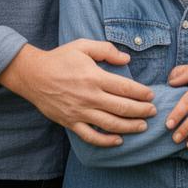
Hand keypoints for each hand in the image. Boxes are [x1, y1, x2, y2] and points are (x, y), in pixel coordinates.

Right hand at [0, 40, 155, 146]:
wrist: (33, 75)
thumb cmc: (60, 58)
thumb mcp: (83, 45)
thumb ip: (106, 50)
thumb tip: (127, 59)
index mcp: (94, 77)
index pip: (124, 88)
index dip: (141, 93)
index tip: (151, 95)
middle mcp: (89, 96)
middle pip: (122, 108)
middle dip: (141, 111)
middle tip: (153, 111)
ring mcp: (80, 112)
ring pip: (110, 125)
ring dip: (130, 127)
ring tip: (143, 126)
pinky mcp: (71, 123)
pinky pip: (91, 136)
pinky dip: (106, 141)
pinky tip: (119, 141)